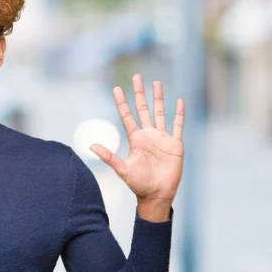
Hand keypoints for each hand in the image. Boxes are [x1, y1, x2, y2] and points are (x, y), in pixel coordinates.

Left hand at [90, 75, 183, 221]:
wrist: (157, 195)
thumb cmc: (138, 184)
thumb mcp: (122, 169)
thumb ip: (108, 157)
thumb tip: (91, 146)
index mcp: (135, 139)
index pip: (127, 116)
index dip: (122, 103)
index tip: (116, 89)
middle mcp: (148, 135)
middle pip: (143, 109)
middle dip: (140, 93)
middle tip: (137, 77)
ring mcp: (162, 138)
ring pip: (160, 112)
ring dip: (159, 98)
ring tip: (157, 83)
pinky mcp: (175, 144)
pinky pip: (177, 125)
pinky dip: (179, 113)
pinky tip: (180, 101)